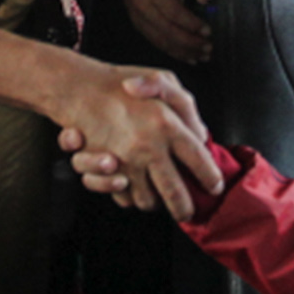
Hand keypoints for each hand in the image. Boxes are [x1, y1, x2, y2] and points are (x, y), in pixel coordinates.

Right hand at [55, 69, 220, 218]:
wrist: (79, 88)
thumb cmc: (122, 82)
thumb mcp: (163, 80)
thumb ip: (185, 107)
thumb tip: (200, 134)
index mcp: (167, 125)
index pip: (199, 160)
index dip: (210, 177)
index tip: (214, 186)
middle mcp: (148, 148)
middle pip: (175, 192)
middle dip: (184, 209)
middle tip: (187, 212)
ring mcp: (126, 162)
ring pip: (146, 200)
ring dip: (152, 202)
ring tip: (157, 196)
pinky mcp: (104, 171)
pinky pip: (121, 196)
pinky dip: (126, 195)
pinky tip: (130, 184)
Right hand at [108, 0, 209, 63]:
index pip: (173, 11)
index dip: (191, 23)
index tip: (208, 30)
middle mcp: (143, 5)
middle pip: (168, 30)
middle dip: (190, 42)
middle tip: (209, 47)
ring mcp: (139, 18)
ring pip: (162, 41)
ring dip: (184, 51)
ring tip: (204, 56)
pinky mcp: (139, 26)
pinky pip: (157, 43)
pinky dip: (175, 52)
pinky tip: (190, 57)